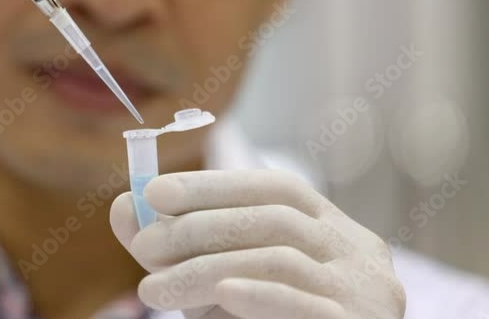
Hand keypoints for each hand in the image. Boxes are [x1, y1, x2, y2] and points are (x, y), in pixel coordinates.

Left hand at [110, 170, 405, 317]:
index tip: (155, 192)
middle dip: (200, 227)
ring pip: (281, 259)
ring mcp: (364, 288)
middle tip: (143, 247)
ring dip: (208, 268)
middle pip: (277, 219)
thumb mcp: (220, 282)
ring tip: (152, 291)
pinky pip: (303, 303)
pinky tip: (220, 294)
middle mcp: (355, 248)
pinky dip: (258, 295)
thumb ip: (179, 249)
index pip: (277, 188)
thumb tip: (124, 208)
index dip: (215, 185)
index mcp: (329, 225)